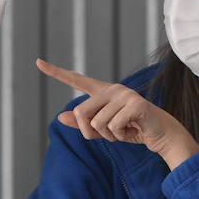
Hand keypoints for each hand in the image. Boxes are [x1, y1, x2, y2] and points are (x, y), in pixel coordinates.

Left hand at [37, 58, 198, 168]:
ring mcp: (124, 95)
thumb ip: (83, 124)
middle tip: (110, 135)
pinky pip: (113, 127)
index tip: (38, 61)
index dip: (56, 72)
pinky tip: (133, 130)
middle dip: (90, 132)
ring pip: (97, 123)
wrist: (161, 135)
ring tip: (125, 130)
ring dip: (109, 136)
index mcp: (103, 92)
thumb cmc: (133, 130)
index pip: (76, 79)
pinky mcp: (135, 105)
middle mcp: (112, 89)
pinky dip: (121, 136)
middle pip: (81, 112)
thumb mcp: (104, 130)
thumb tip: (60, 117)